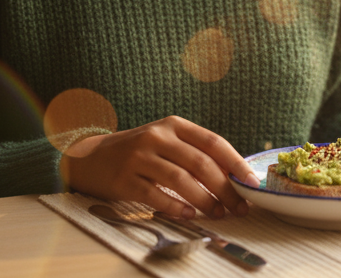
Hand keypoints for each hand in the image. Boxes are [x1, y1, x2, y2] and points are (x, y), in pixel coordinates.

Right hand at [60, 115, 259, 217]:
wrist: (90, 157)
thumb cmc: (138, 152)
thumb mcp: (166, 141)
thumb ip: (195, 153)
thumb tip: (233, 177)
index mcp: (174, 125)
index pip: (213, 142)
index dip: (235, 163)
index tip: (251, 183)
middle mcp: (157, 137)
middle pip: (200, 163)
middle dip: (225, 188)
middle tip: (238, 207)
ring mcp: (138, 156)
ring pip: (180, 179)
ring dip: (204, 200)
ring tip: (217, 213)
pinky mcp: (124, 179)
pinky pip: (155, 195)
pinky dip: (175, 206)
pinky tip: (188, 215)